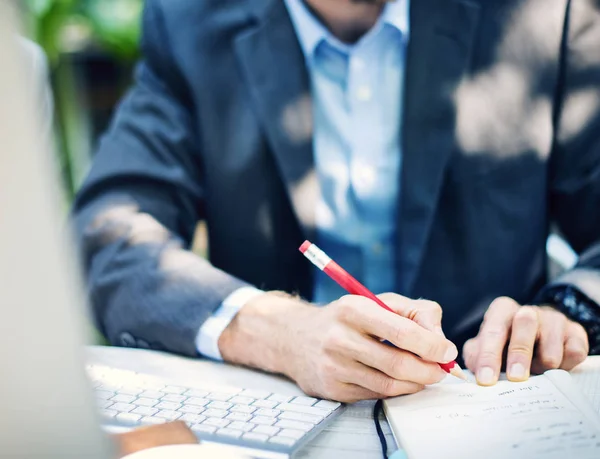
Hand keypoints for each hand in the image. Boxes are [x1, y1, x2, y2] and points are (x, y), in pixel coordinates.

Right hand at [219, 292, 457, 402]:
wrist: (296, 337)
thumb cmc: (345, 318)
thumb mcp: (377, 301)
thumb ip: (415, 312)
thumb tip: (441, 340)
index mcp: (354, 309)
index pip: (402, 332)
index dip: (432, 346)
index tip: (447, 352)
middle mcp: (340, 338)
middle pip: (398, 364)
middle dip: (429, 370)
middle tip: (441, 370)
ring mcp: (334, 366)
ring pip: (389, 385)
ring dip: (416, 383)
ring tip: (424, 375)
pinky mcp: (333, 389)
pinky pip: (375, 395)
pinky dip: (396, 391)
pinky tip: (400, 381)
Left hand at [463, 297, 588, 385]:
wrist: (541, 334)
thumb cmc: (506, 343)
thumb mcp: (486, 345)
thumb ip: (476, 355)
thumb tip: (474, 371)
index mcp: (502, 310)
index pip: (493, 330)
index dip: (488, 355)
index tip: (486, 380)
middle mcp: (528, 311)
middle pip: (524, 326)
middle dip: (519, 354)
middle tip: (516, 377)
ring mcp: (554, 320)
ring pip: (551, 348)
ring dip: (542, 366)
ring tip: (535, 371)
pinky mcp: (575, 333)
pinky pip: (573, 354)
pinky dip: (564, 366)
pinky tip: (556, 367)